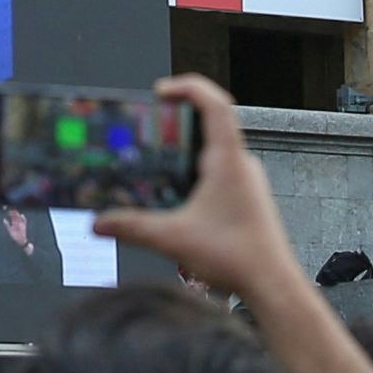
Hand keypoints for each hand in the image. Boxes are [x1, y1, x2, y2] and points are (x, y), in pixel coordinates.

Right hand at [93, 77, 293, 294]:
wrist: (271, 285)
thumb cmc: (238, 257)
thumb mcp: (172, 239)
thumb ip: (132, 228)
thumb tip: (100, 223)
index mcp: (229, 161)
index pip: (215, 103)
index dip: (188, 87)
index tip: (161, 90)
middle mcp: (242, 165)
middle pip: (214, 122)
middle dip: (180, 119)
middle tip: (152, 125)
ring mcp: (248, 181)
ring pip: (218, 149)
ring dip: (189, 148)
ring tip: (160, 159)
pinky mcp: (248, 199)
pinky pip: (222, 171)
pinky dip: (199, 170)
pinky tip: (180, 193)